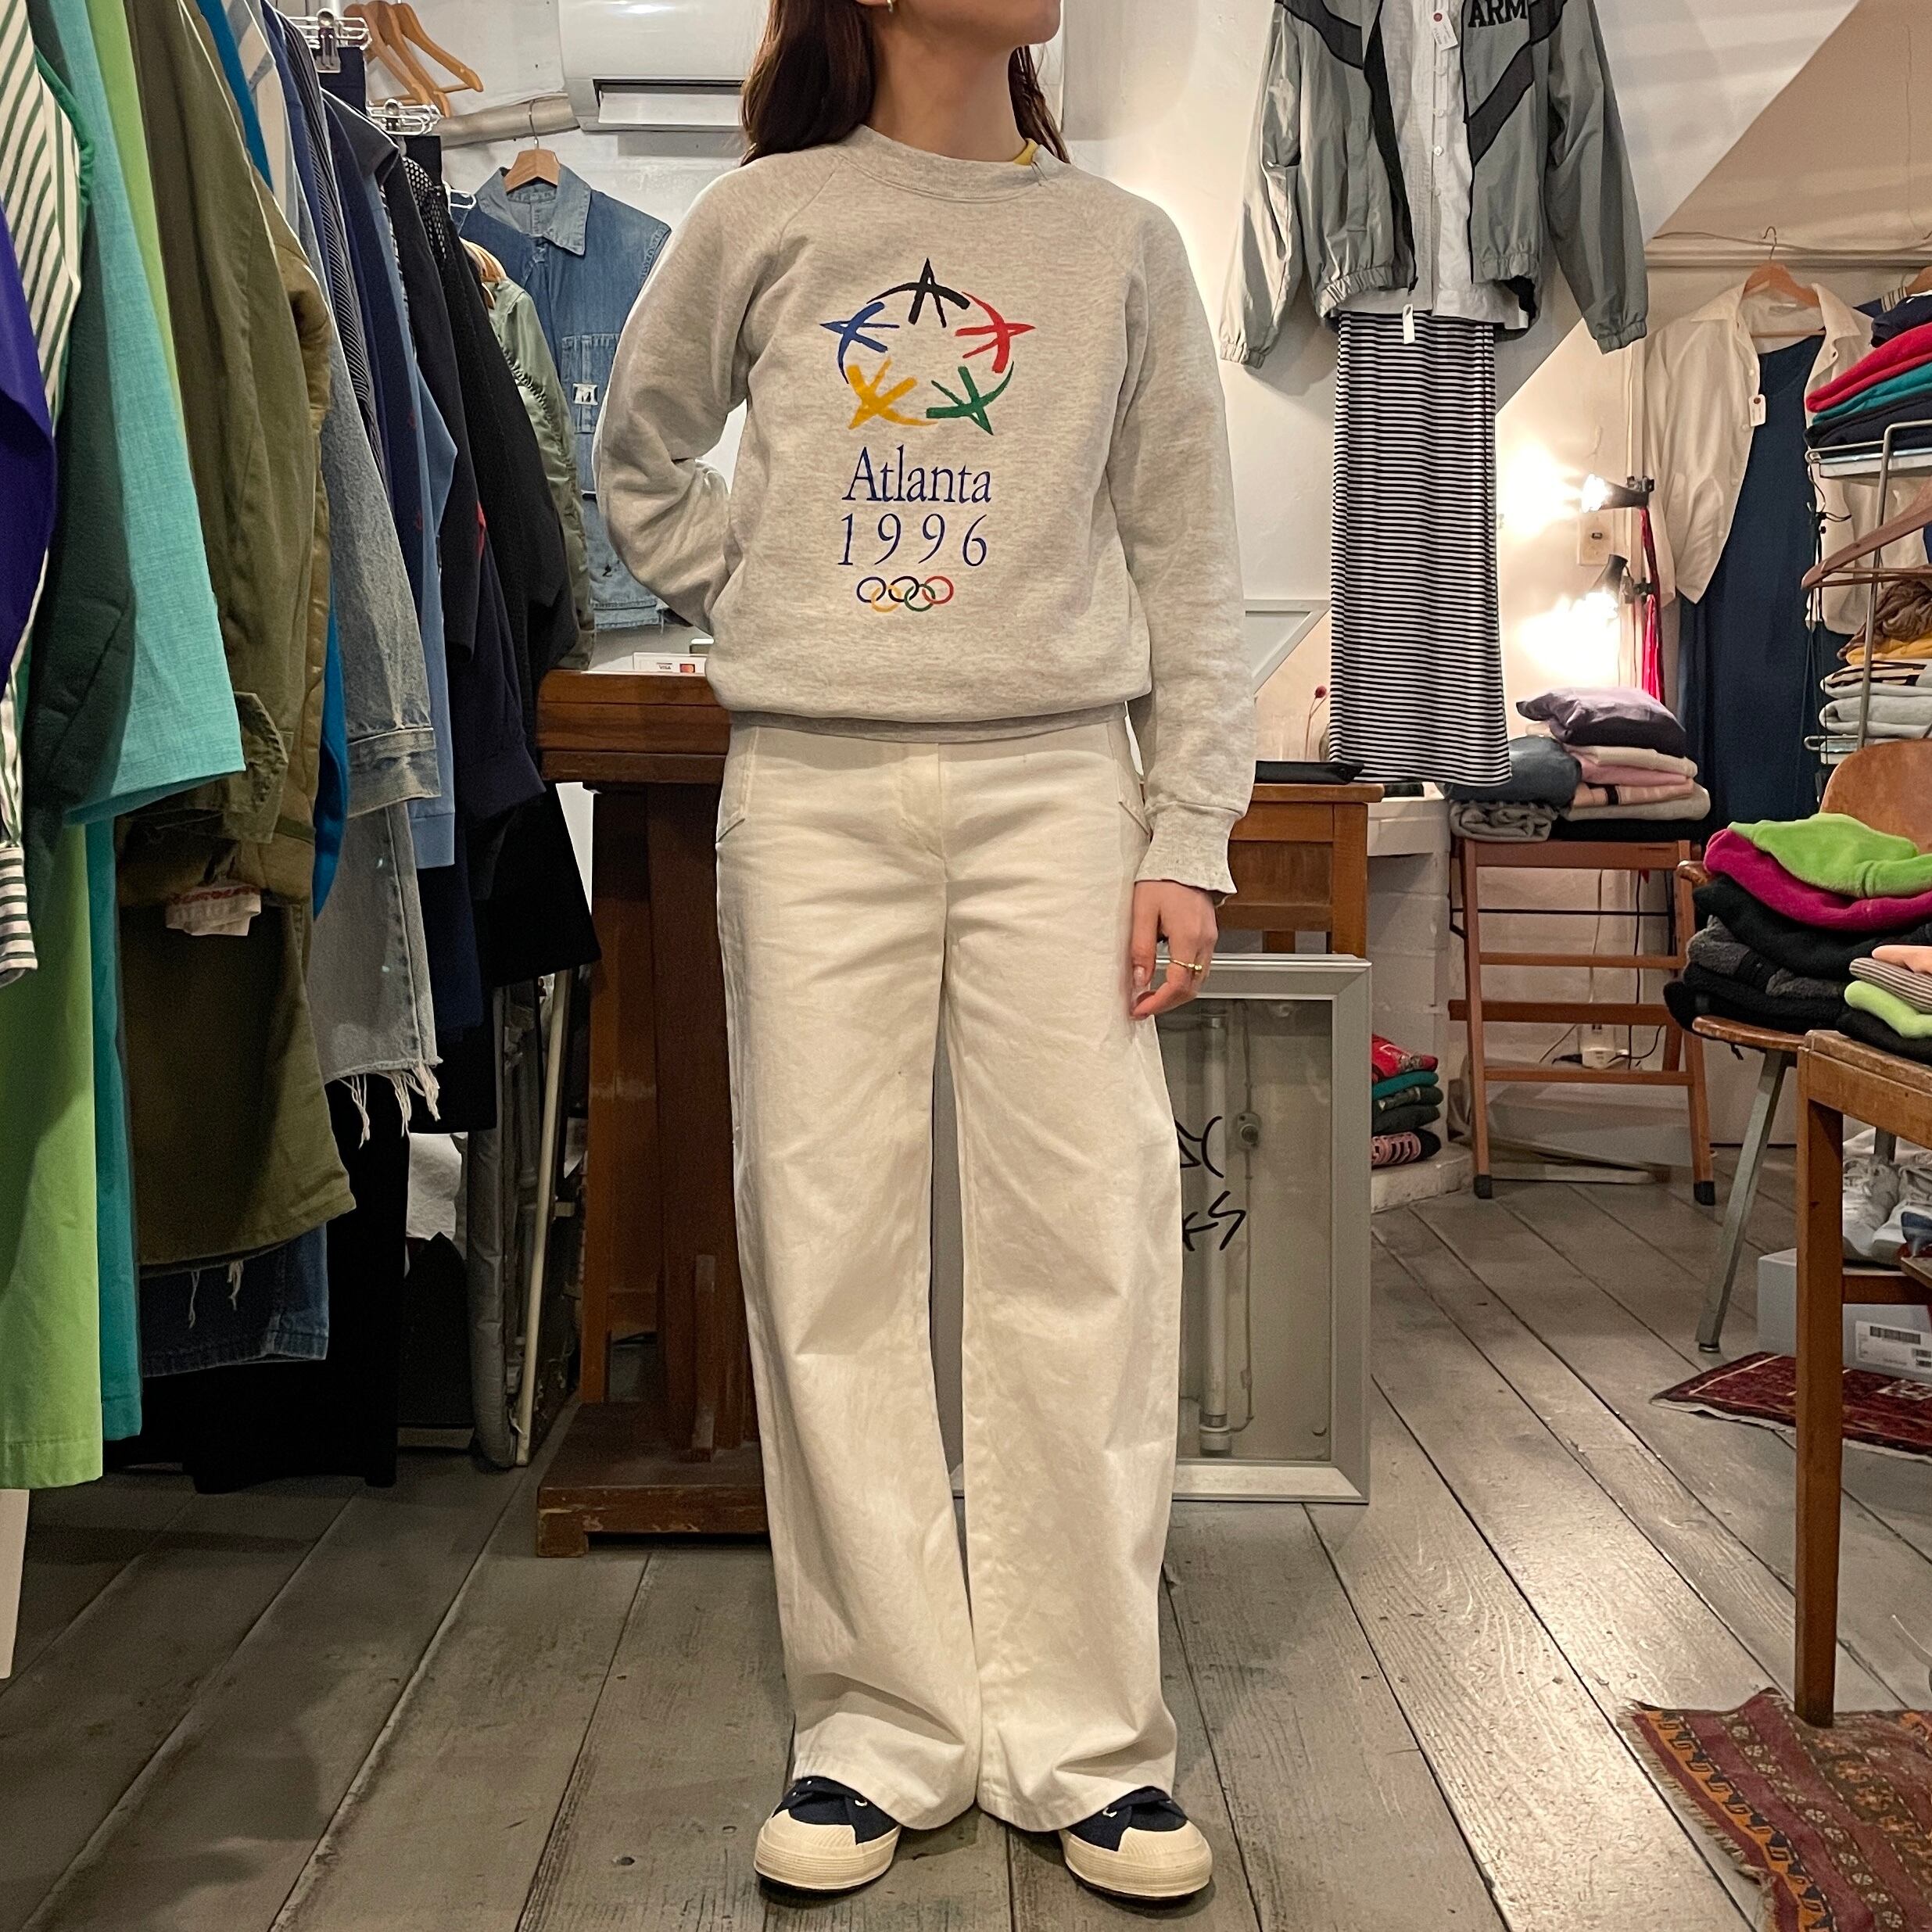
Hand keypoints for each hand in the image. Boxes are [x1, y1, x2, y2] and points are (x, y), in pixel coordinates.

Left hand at [1130, 880, 1217, 1019]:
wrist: (1185, 857)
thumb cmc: (1162, 880)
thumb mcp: (1142, 912)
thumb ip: (1141, 948)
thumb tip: (1139, 980)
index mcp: (1189, 937)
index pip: (1178, 984)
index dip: (1158, 1003)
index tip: (1140, 1008)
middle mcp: (1204, 942)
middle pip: (1191, 989)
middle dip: (1165, 1004)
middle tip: (1141, 1007)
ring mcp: (1210, 940)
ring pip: (1198, 981)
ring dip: (1174, 994)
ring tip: (1150, 995)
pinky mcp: (1209, 936)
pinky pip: (1200, 968)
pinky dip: (1183, 981)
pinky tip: (1165, 979)